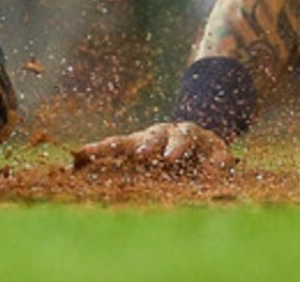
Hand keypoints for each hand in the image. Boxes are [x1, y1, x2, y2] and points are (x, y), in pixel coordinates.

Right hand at [72, 119, 232, 172]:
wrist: (190, 138)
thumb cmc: (204, 150)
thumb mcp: (217, 152)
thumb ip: (220, 159)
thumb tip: (223, 166)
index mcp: (184, 134)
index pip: (182, 139)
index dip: (177, 147)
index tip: (171, 157)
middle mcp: (160, 133)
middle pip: (151, 137)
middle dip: (144, 146)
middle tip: (139, 154)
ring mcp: (142, 139)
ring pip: (125, 141)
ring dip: (110, 147)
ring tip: (91, 153)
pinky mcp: (129, 148)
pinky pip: (111, 150)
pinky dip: (94, 154)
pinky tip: (77, 159)